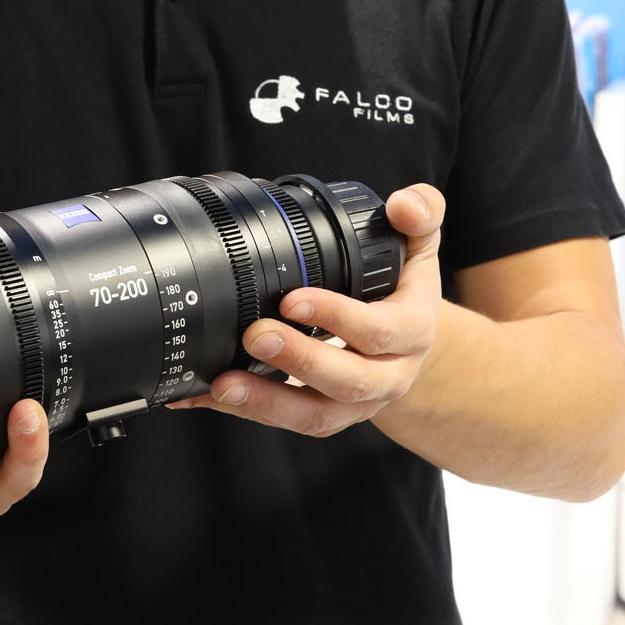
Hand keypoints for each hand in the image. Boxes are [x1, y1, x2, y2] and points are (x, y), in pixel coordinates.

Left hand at [167, 185, 443, 437]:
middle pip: (349, 381)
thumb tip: (404, 204)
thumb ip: (421, 214)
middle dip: (299, 360)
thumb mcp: (419, 249)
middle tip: (255, 334)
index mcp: (411, 332)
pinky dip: (242, 409)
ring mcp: (354, 404)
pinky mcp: (322, 415)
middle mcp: (388, 376)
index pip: (379, 331)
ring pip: (315, 415)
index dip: (337, 318)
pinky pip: (283, 420)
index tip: (292, 300)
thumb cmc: (402, 292)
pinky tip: (203, 394)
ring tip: (224, 384)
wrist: (406, 346)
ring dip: (267, 401)